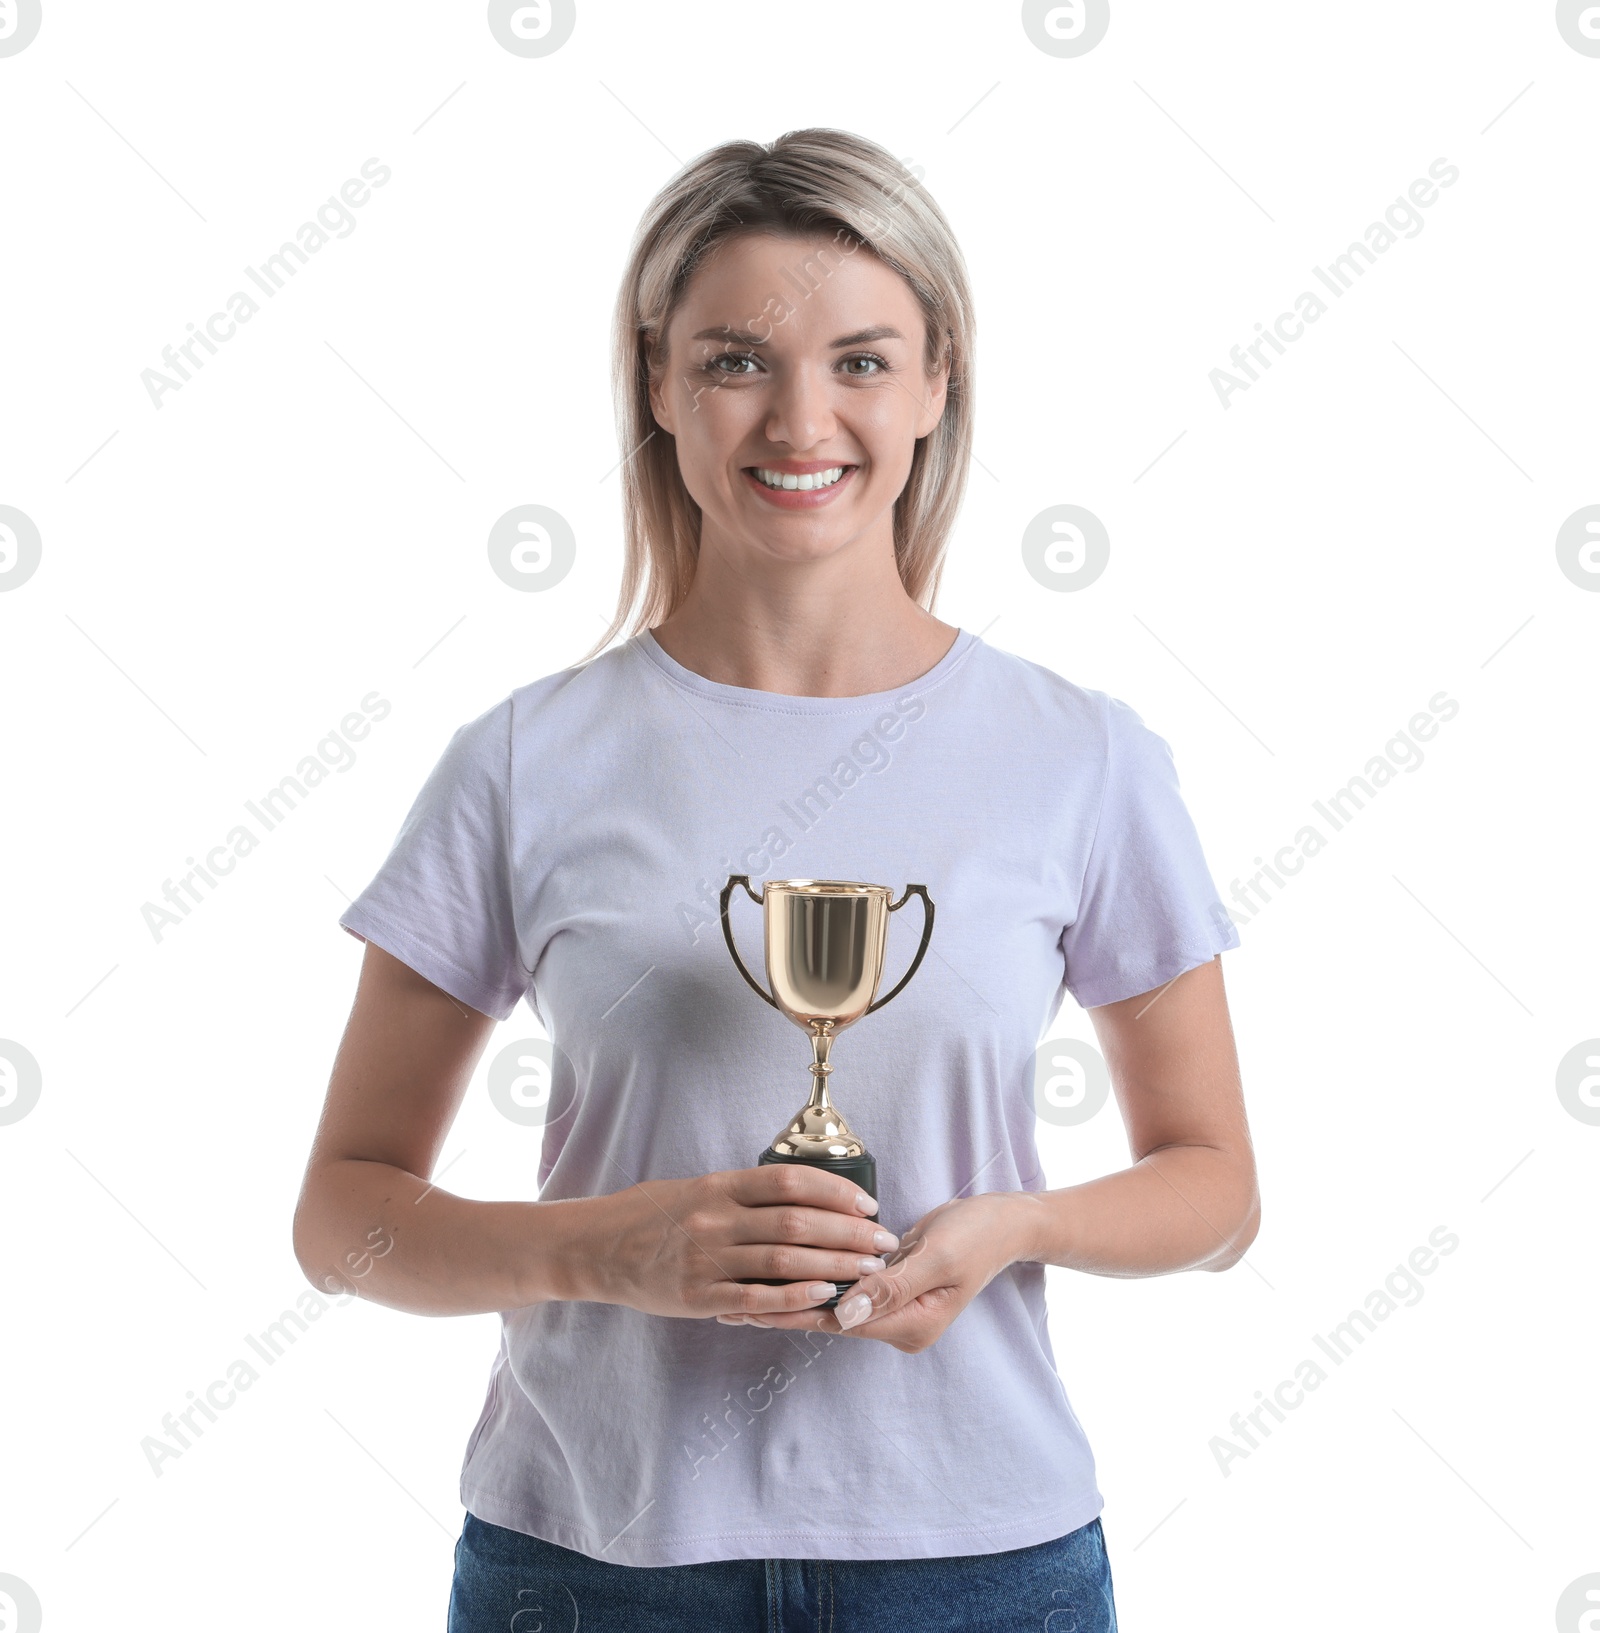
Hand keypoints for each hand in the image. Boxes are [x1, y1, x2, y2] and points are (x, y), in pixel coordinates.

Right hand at [571, 1164, 900, 1320]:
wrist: (597, 1248)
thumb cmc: (653, 1214)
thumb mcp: (697, 1188)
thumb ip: (744, 1193)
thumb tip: (805, 1193)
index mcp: (719, 1186)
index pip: (789, 1181)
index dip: (835, 1192)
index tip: (868, 1204)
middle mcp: (715, 1219)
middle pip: (796, 1221)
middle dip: (848, 1232)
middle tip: (882, 1242)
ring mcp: (706, 1259)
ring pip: (783, 1259)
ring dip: (833, 1264)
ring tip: (867, 1271)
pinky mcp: (697, 1297)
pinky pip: (754, 1298)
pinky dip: (793, 1296)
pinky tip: (823, 1295)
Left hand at [722, 1191, 1037, 1352]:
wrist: (1004, 1222)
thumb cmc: (975, 1235)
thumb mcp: (936, 1256)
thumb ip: (890, 1285)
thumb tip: (844, 1312)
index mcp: (912, 1326)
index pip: (839, 1323)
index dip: (793, 1311)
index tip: (749, 1305)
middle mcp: (900, 1326)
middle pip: (829, 1319)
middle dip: (780, 1308)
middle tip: (727, 1300)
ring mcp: (895, 1309)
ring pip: (832, 1304)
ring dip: (790, 1294)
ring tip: (739, 1290)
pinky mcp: (888, 1288)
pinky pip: (844, 1287)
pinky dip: (812, 1279)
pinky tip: (780, 1271)